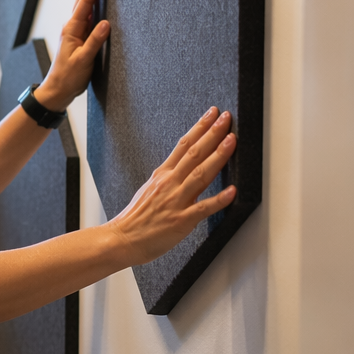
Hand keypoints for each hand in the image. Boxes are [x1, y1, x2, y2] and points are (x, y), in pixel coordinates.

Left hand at [37, 0, 111, 110]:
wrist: (57, 90)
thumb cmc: (68, 77)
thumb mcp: (83, 61)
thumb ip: (94, 42)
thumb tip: (106, 23)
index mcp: (72, 29)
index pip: (85, 2)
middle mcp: (72, 27)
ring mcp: (75, 32)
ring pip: (84, 5)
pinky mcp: (79, 38)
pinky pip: (87, 16)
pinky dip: (93, 3)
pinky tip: (97, 0)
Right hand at [106, 108, 237, 265]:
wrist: (120, 239)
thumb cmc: (134, 219)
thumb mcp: (148, 190)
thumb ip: (166, 179)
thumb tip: (180, 169)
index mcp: (162, 175)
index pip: (183, 145)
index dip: (200, 127)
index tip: (212, 113)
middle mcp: (169, 184)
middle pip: (194, 153)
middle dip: (212, 134)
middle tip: (226, 117)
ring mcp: (175, 201)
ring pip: (200, 174)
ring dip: (218, 156)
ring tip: (231, 141)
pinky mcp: (181, 221)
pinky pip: (203, 208)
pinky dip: (218, 200)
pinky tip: (232, 191)